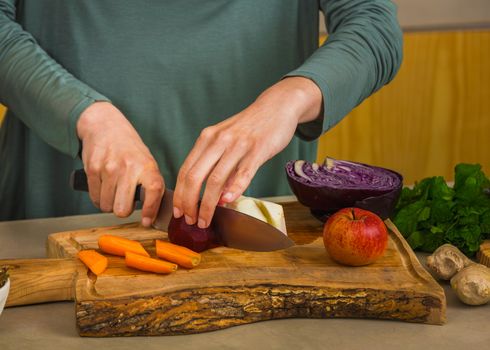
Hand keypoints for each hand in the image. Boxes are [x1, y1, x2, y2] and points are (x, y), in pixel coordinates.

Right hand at [77, 102, 164, 226]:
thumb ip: (150, 183)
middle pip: (123, 209)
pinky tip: (104, 188)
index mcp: (147, 166)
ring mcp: (109, 168)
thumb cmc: (129, 148)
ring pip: (107, 206)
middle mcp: (129, 167)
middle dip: (124, 210)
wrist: (105, 126)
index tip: (147, 221)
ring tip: (114, 192)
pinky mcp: (92, 169)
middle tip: (125, 202)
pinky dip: (99, 198)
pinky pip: (94, 198)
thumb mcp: (147, 161)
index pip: (154, 191)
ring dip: (110, 204)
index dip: (151, 210)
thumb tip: (154, 213)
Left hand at [173, 77, 322, 227]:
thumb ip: (218, 164)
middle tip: (190, 220)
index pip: (185, 170)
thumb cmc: (251, 128)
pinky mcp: (257, 149)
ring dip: (207, 204)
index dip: (180, 194)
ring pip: (215, 179)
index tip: (180, 211)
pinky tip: (227, 202)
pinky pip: (242, 173)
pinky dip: (233, 189)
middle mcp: (218, 140)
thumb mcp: (227, 141)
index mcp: (207, 138)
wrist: (277, 106)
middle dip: (189, 203)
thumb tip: (215, 196)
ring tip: (205, 220)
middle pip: (194, 177)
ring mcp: (237, 145)